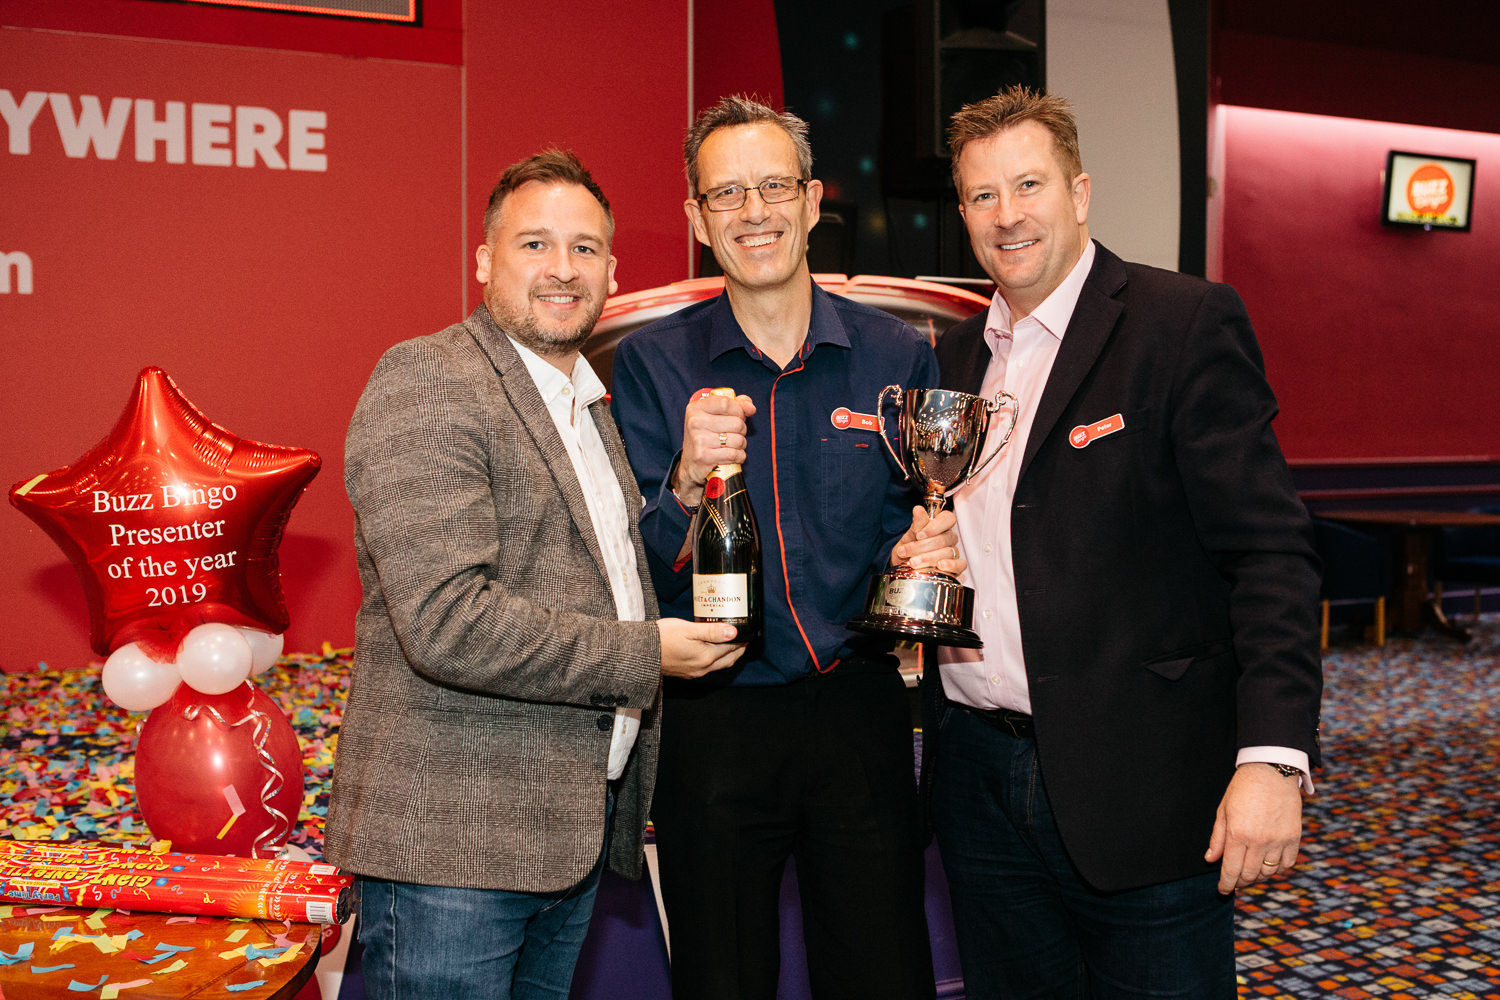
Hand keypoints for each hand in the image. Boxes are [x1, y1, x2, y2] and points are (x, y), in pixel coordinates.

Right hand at [657, 618, 746, 678]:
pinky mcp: (688, 673)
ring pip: (719, 665)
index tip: (747, 631)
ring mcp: (695, 672)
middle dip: (738, 649)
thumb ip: (712, 631)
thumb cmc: (663, 637)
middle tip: (744, 638)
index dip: (740, 639)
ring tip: (732, 643)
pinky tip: (713, 650)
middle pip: (728, 659)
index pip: (731, 648)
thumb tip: (734, 633)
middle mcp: (703, 668)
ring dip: (728, 655)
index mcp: (706, 656)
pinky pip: (709, 667)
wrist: (642, 651)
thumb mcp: (688, 629)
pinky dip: (717, 659)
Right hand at [672, 390, 757, 506]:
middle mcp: (695, 422)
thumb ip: (735, 405)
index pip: (726, 403)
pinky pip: (734, 454)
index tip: (740, 416)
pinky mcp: (704, 457)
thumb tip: (750, 407)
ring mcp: (699, 440)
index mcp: (696, 408)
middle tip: (733, 434)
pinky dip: (739, 456)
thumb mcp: (714, 416)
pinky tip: (732, 456)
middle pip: (737, 422)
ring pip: (738, 440)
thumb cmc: (705, 437)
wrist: (690, 465)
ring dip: (741, 445)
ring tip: (731, 446)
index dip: (739, 410)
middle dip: (742, 430)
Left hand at [890, 507, 966, 575]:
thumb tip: (918, 509)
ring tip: (913, 562)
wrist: (904, 565)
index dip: (935, 526)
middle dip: (922, 546)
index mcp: (940, 525)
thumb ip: (917, 524)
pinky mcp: (956, 566)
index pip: (947, 518)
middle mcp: (949, 537)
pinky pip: (960, 565)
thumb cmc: (909, 548)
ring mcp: (953, 552)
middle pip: (944, 539)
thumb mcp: (909, 536)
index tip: (919, 535)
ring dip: (928, 558)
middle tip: (906, 551)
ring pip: (948, 552)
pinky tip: (940, 566)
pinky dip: (951, 565)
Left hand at [1204, 762, 1304, 893]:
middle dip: (1239, 882)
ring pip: (1268, 872)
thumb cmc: (1243, 788)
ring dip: (1258, 876)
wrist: (1271, 771)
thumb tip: (1210, 859)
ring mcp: (1279, 840)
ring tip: (1250, 873)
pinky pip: (1286, 864)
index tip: (1223, 890)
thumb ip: (1218, 837)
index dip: (1226, 884)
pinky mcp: (1294, 838)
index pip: (1231, 870)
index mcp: (1238, 834)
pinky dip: (1277, 868)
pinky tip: (1268, 865)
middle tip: (1234, 882)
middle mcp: (1260, 841)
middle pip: (1249, 875)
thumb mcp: (1223, 810)